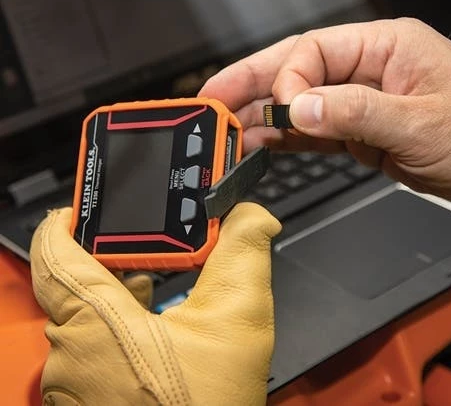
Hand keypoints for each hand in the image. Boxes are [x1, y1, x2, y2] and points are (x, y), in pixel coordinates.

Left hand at [31, 203, 280, 404]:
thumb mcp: (237, 319)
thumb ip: (244, 253)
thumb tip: (253, 215)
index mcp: (96, 323)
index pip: (54, 253)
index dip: (66, 222)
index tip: (83, 208)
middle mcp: (70, 354)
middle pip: (73, 282)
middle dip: (109, 258)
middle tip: (141, 244)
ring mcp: (72, 384)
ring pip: (81, 316)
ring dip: (115, 294)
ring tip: (153, 280)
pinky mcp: (83, 400)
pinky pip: (87, 346)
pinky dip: (115, 325)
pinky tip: (151, 327)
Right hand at [199, 18, 450, 207]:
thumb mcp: (422, 123)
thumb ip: (357, 113)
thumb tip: (300, 109)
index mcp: (385, 47)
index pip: (314, 51)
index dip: (288, 81)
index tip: (281, 112)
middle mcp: (367, 70)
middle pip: (296, 70)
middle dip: (252, 85)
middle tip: (213, 99)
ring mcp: (360, 102)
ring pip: (299, 104)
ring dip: (263, 118)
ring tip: (229, 130)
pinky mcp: (359, 132)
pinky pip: (313, 132)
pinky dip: (286, 139)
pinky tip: (261, 145)